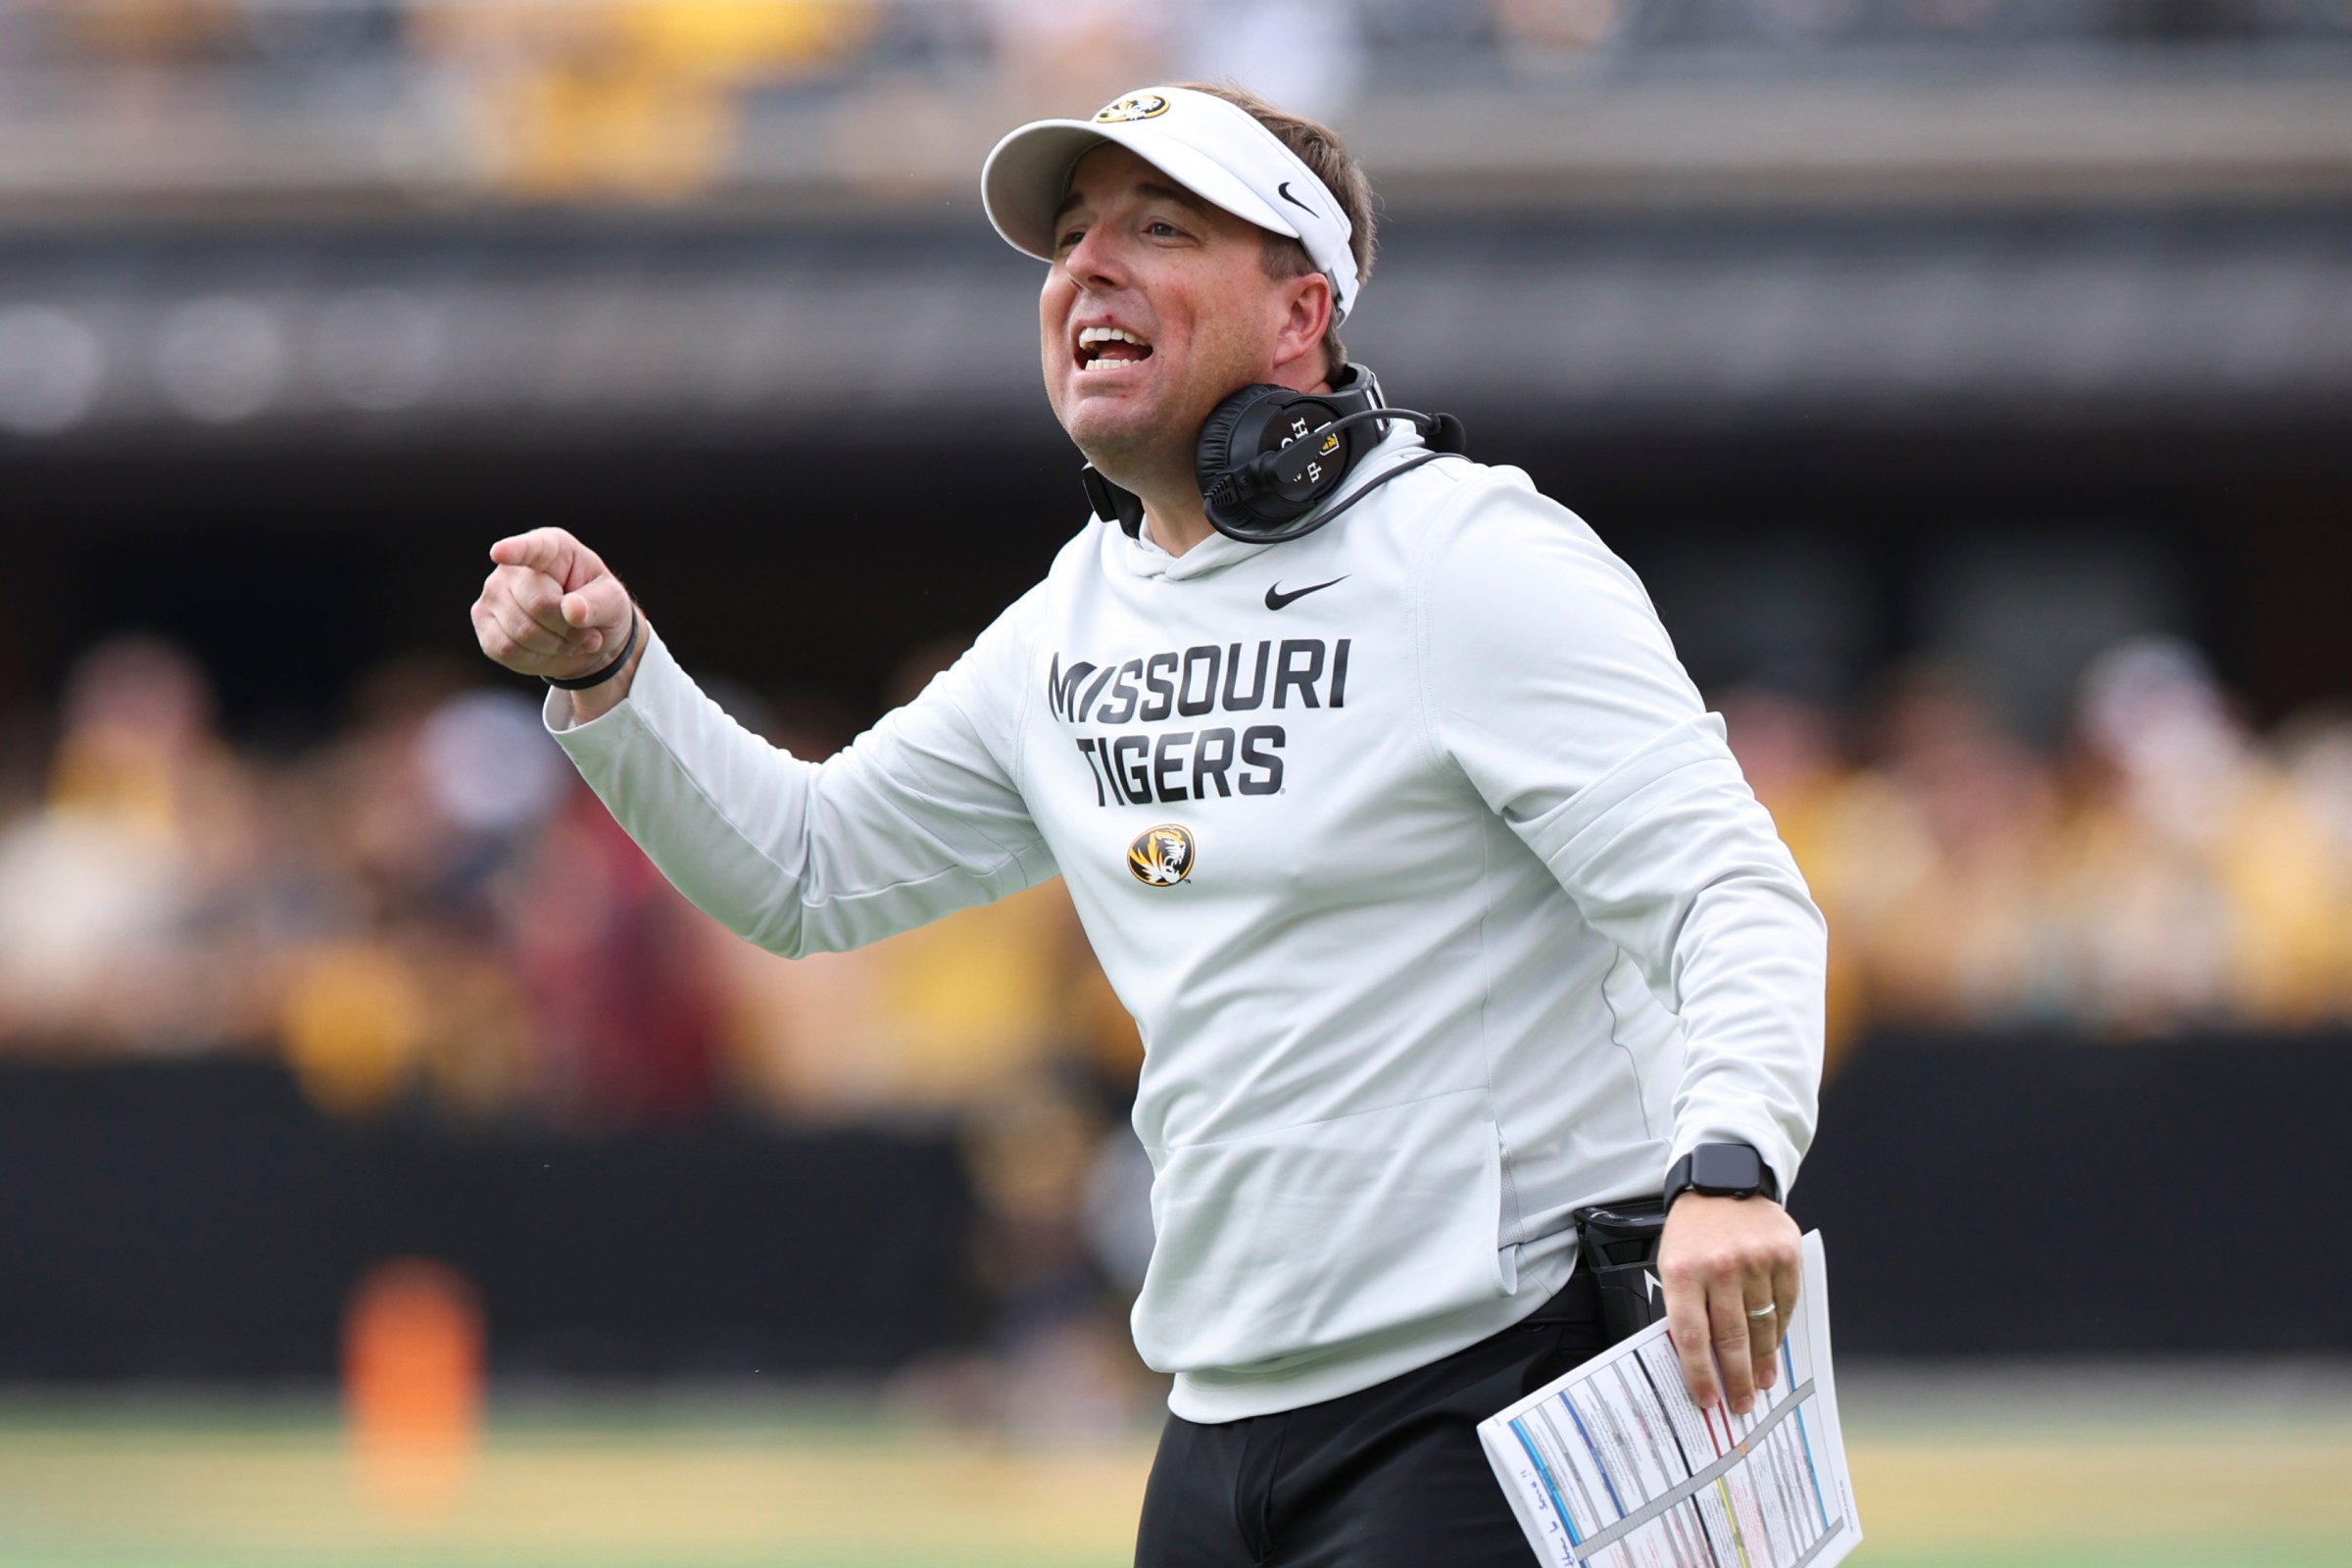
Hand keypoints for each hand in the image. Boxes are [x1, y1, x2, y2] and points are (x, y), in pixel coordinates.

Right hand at [471, 527, 639, 712]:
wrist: (583, 637)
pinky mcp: (483, 621)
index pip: (531, 548)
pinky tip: (547, 648)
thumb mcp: (613, 603)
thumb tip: (572, 609)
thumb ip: (597, 604)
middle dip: (568, 628)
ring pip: (522, 631)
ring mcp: (492, 592)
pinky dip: (533, 657)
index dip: (515, 550)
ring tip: (570, 639)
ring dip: (555, 645)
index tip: (500, 553)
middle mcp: (513, 566)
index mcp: (551, 548)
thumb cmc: (597, 607)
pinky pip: (505, 649)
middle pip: (538, 604)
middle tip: (587, 633)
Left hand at [1657, 1193, 1800, 1417]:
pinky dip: (1779, 1332)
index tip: (1707, 1400)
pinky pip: (1784, 1306)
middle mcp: (1720, 1268)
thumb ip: (1684, 1306)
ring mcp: (1755, 1261)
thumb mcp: (1672, 1262)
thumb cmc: (1693, 1230)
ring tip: (1761, 1382)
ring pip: (1761, 1327)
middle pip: (1730, 1339)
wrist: (1723, 1180)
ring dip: (1762, 1361)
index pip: (1691, 1337)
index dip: (1700, 1374)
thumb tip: (1698, 1360)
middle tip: (1741, 1404)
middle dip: (1736, 1379)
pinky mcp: (1785, 1256)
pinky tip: (1774, 1347)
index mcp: (1683, 1272)